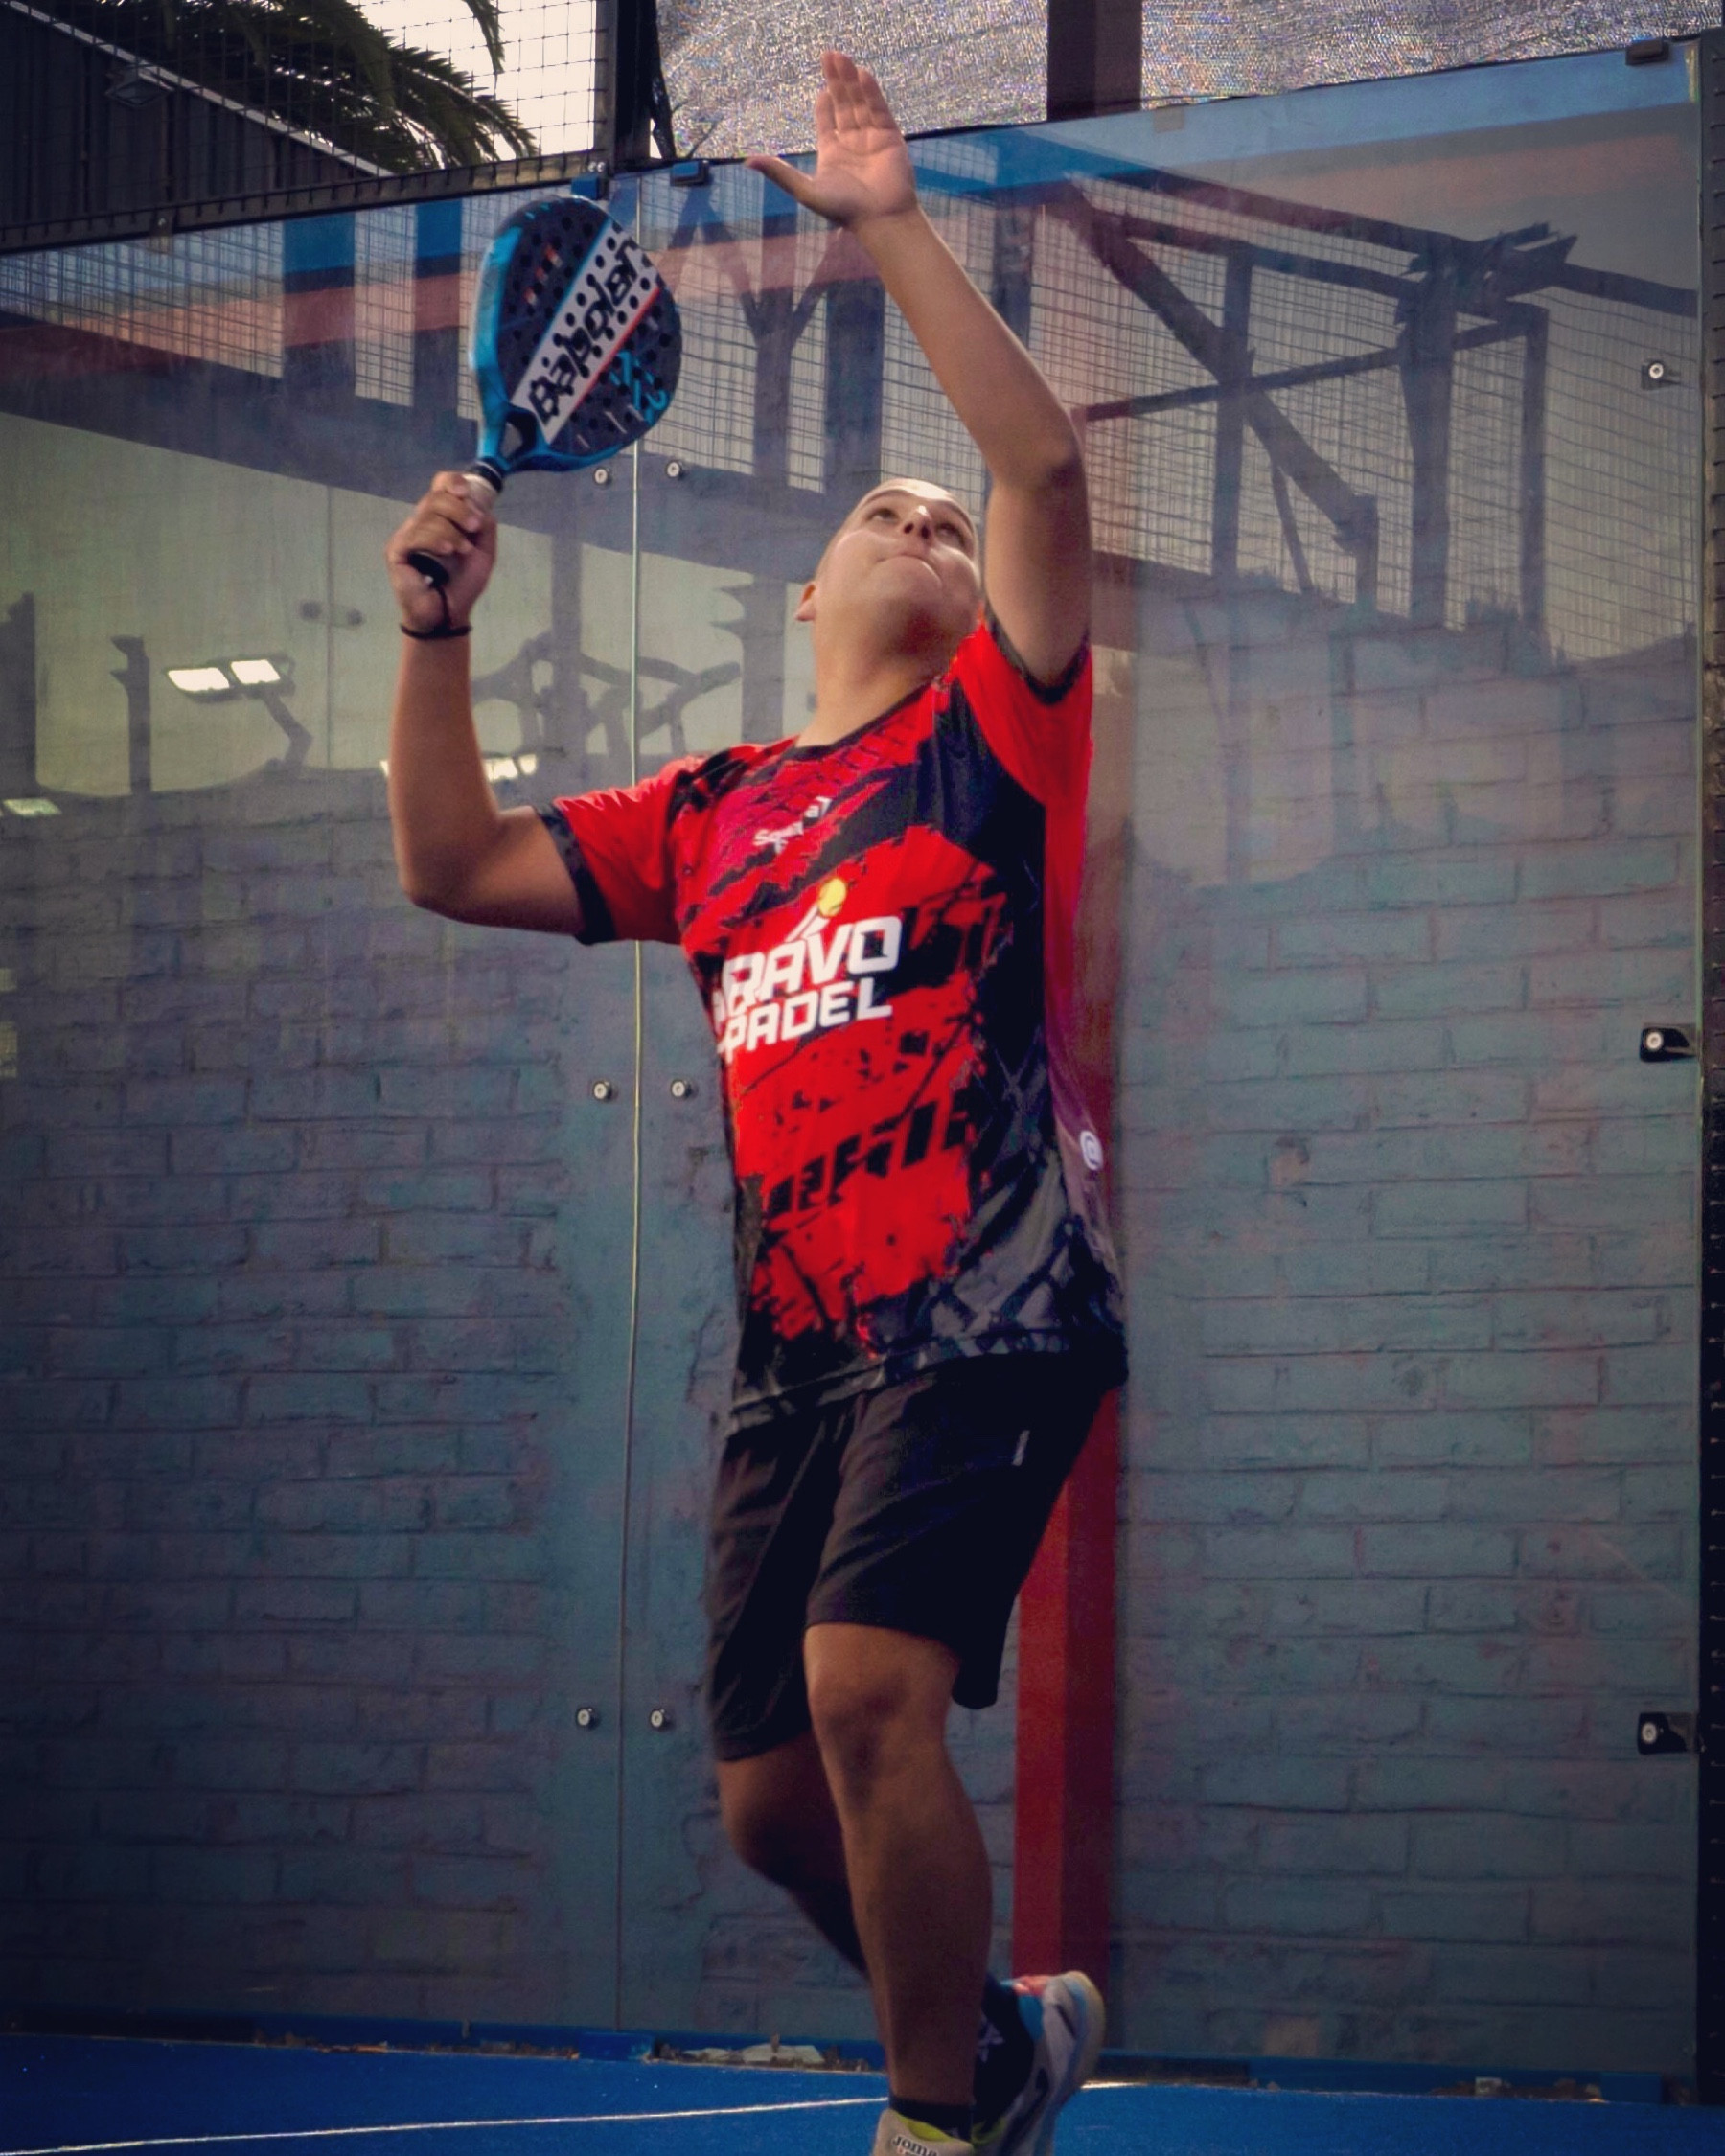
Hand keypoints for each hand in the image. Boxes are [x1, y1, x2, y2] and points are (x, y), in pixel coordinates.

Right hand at [385, 473, 497, 632]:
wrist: (448, 615)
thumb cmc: (462, 584)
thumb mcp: (483, 552)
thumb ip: (485, 526)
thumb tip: (477, 504)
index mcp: (440, 518)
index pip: (439, 486)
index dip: (451, 482)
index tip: (465, 492)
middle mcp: (420, 521)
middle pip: (435, 498)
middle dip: (459, 509)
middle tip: (475, 526)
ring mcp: (406, 535)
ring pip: (427, 516)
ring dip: (452, 530)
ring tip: (463, 550)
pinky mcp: (397, 551)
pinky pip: (415, 535)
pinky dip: (435, 540)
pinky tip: (447, 551)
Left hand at [747, 51, 916, 231]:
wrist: (880, 220)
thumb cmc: (844, 210)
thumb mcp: (805, 190)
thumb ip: (779, 173)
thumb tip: (747, 161)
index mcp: (832, 152)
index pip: (826, 118)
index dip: (823, 100)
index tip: (820, 84)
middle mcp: (852, 142)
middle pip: (843, 104)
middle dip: (836, 81)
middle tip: (829, 55)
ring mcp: (872, 138)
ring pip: (860, 103)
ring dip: (851, 81)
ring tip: (842, 58)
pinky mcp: (890, 137)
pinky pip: (879, 110)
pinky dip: (871, 93)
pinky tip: (862, 75)